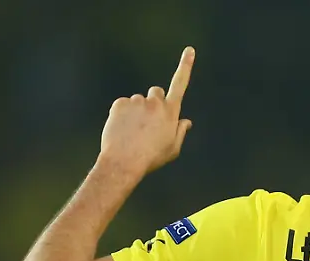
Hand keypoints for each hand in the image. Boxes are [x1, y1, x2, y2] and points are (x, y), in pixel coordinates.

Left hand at [99, 47, 194, 175]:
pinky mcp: (120, 104)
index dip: (186, 66)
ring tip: (133, 132)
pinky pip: (123, 105)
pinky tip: (122, 130)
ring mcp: (136, 102)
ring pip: (138, 101)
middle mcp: (155, 103)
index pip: (180, 84)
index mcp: (171, 113)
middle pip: (156, 92)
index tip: (189, 50)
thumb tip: (185, 121)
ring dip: (137, 111)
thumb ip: (180, 132)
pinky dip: (122, 115)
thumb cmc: (151, 158)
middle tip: (147, 122)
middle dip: (153, 102)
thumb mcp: (172, 149)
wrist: (124, 162)